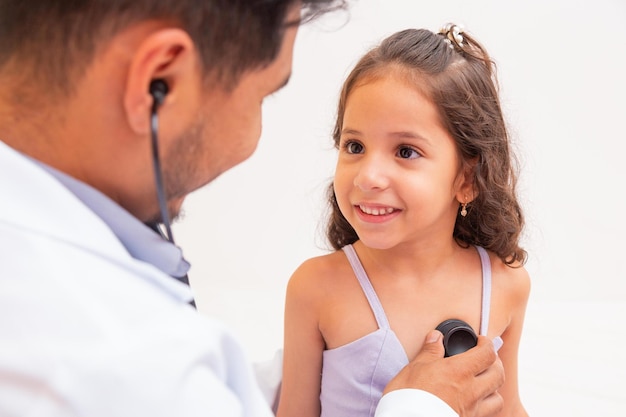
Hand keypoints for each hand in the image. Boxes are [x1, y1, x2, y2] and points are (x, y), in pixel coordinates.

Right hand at [383, 330, 503, 416]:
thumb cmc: (410, 397)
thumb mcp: (415, 368)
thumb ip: (429, 352)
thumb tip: (436, 337)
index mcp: (459, 371)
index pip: (487, 354)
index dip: (486, 343)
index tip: (479, 341)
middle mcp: (471, 391)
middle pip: (498, 374)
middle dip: (495, 363)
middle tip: (483, 359)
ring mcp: (472, 410)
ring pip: (498, 397)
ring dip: (493, 387)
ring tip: (481, 381)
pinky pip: (488, 413)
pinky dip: (486, 405)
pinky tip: (473, 401)